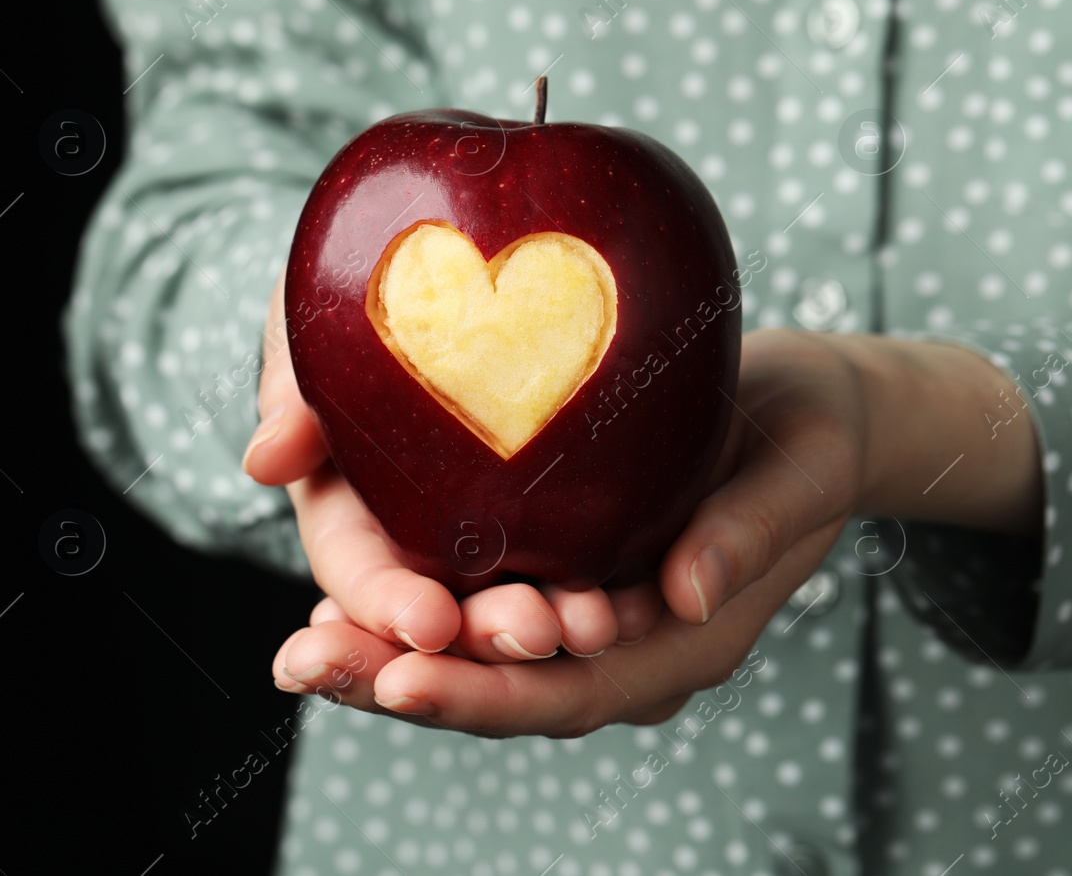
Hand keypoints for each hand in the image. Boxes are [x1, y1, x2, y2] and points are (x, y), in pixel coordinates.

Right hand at [243, 270, 664, 670]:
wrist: (474, 231)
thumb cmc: (367, 273)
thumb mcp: (313, 314)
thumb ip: (288, 380)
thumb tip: (264, 462)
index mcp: (348, 506)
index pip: (358, 576)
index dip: (384, 605)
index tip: (427, 622)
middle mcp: (420, 535)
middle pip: (445, 612)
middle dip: (483, 640)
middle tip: (535, 630)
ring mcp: (493, 527)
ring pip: (518, 599)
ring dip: (553, 625)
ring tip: (597, 624)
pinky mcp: (565, 508)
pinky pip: (587, 559)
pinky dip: (613, 584)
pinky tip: (656, 594)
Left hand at [267, 328, 865, 735]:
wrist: (802, 414)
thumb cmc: (807, 434)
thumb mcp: (797, 468)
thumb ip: (749, 531)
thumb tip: (687, 595)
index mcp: (682, 644)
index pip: (571, 691)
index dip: (487, 693)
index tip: (403, 678)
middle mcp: (622, 651)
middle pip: (503, 691)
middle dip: (400, 684)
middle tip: (305, 664)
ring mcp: (585, 621)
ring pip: (476, 661)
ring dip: (385, 657)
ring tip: (300, 650)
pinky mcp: (555, 574)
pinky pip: (473, 607)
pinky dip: (406, 611)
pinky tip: (338, 602)